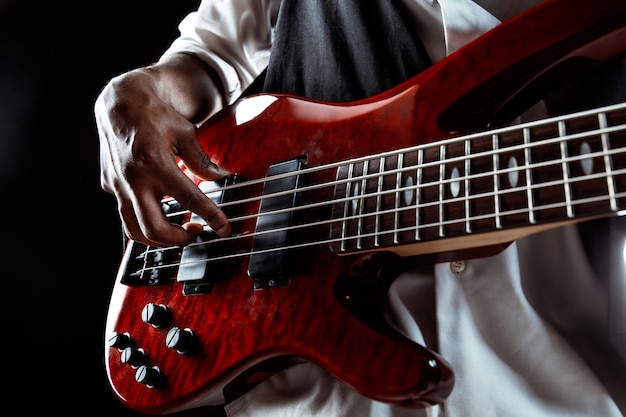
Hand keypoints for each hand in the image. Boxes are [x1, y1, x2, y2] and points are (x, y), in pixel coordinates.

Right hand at [95, 58, 230, 246]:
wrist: (120, 102)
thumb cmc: (153, 115)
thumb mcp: (185, 132)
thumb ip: (202, 160)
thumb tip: (221, 176)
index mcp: (156, 163)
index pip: (189, 199)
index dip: (211, 216)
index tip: (224, 227)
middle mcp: (134, 179)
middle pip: (155, 228)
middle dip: (180, 239)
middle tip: (196, 231)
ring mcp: (119, 185)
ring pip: (135, 230)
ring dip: (160, 238)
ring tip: (178, 230)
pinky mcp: (110, 185)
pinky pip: (125, 213)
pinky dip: (143, 221)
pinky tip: (159, 213)